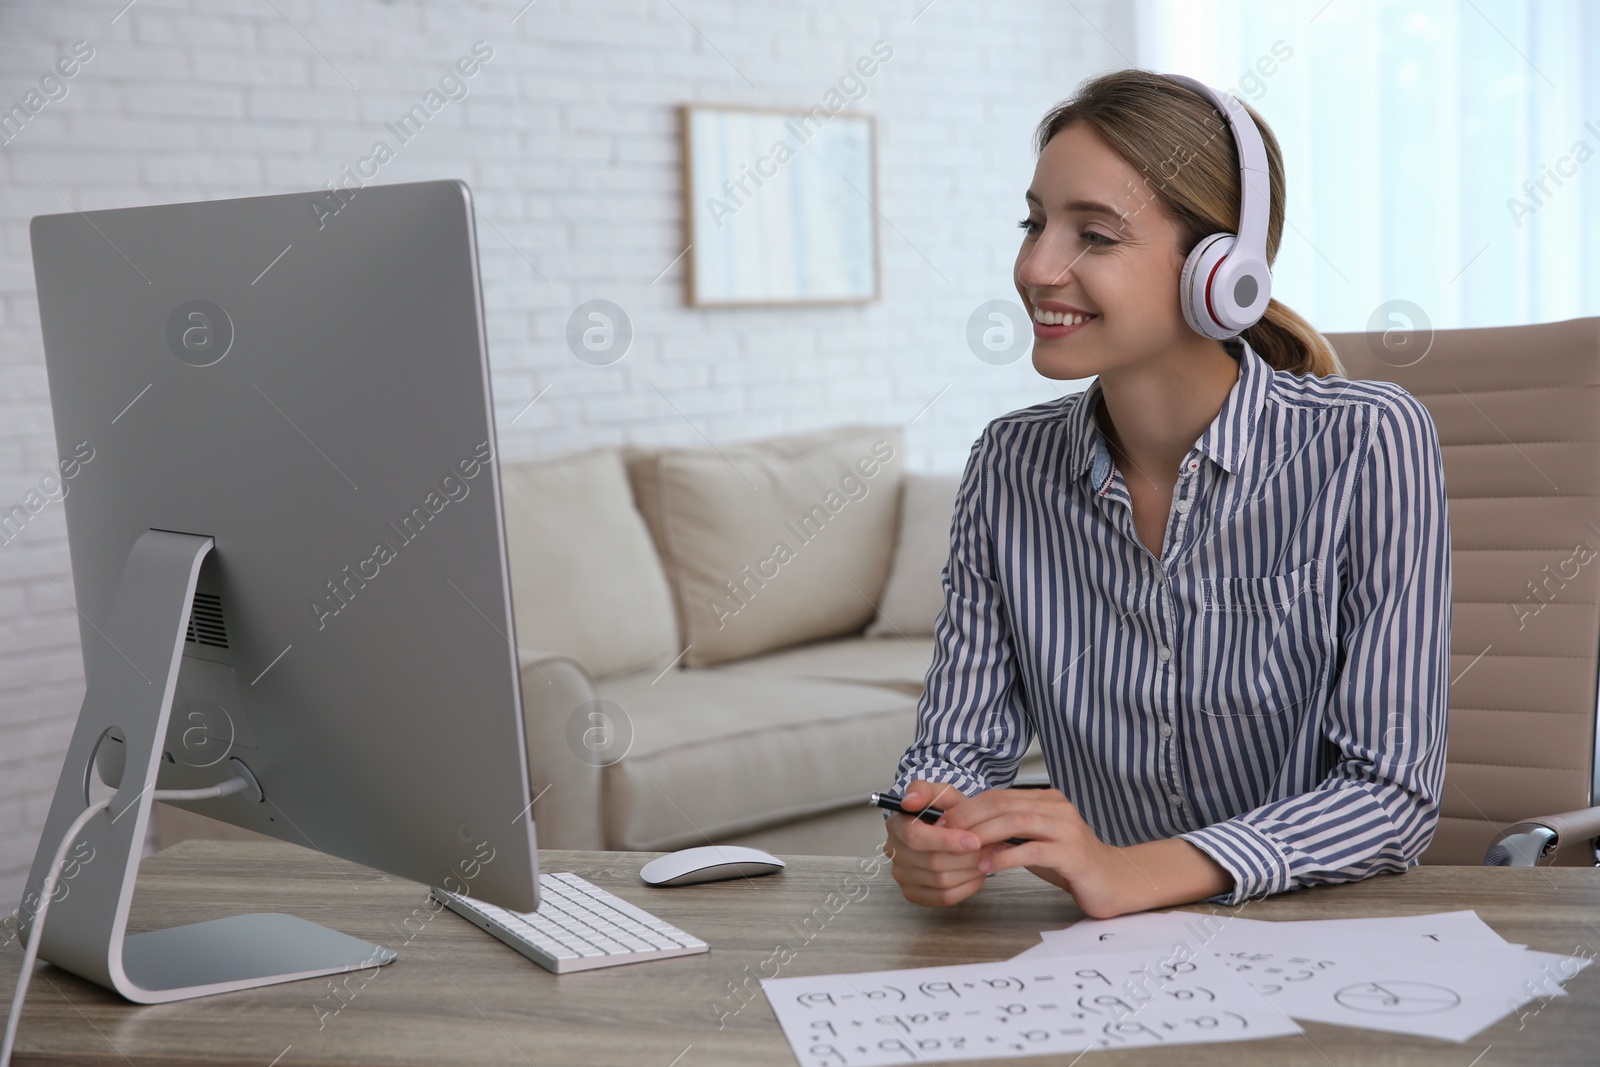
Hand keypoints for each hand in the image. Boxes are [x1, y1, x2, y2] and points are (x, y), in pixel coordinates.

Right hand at [883, 780, 991, 906]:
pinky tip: (977, 873)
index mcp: (896, 825)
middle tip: (991, 849)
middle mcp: (894, 852)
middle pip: (932, 861)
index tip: (974, 840)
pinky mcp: (913, 893)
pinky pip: (944, 897)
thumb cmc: (948, 814)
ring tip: (988, 858)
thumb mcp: (942, 795)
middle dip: (966, 856)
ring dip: (970, 871)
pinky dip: (966, 887)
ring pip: (941, 881)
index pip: (916, 837)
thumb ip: (926, 790)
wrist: (952, 831)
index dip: (947, 840)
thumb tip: (910, 800)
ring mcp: (902, 875)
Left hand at [936, 787, 1131, 917]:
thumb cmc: (1070, 864)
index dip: (969, 806)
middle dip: (970, 817)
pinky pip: (1033, 850)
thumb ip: (1008, 835)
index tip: (944, 821)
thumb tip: (968, 834)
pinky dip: (1007, 857)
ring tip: (964, 847)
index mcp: (1047, 800)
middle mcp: (1058, 808)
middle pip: (1005, 804)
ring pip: (1018, 821)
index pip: (1000, 795)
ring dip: (985, 834)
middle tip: (946, 833)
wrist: (1113, 882)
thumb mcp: (1034, 843)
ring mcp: (1068, 829)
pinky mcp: (1074, 855)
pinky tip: (990, 866)